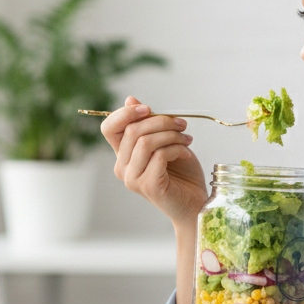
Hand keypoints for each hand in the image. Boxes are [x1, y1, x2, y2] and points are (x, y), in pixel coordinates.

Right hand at [100, 96, 207, 228]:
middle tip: (182, 125)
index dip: (125, 113)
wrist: (194, 203)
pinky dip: (176, 148)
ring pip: (145, 142)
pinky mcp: (148, 186)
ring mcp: (133, 179)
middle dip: (161, 121)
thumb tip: (130, 99)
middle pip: (132, 130)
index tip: (149, 108)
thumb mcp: (165, 141)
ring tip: (187, 140)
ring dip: (171, 135)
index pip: (109, 128)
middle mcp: (122, 168)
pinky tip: (186, 153)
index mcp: (123, 155)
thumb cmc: (181, 173)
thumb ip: (148, 124)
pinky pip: (159, 155)